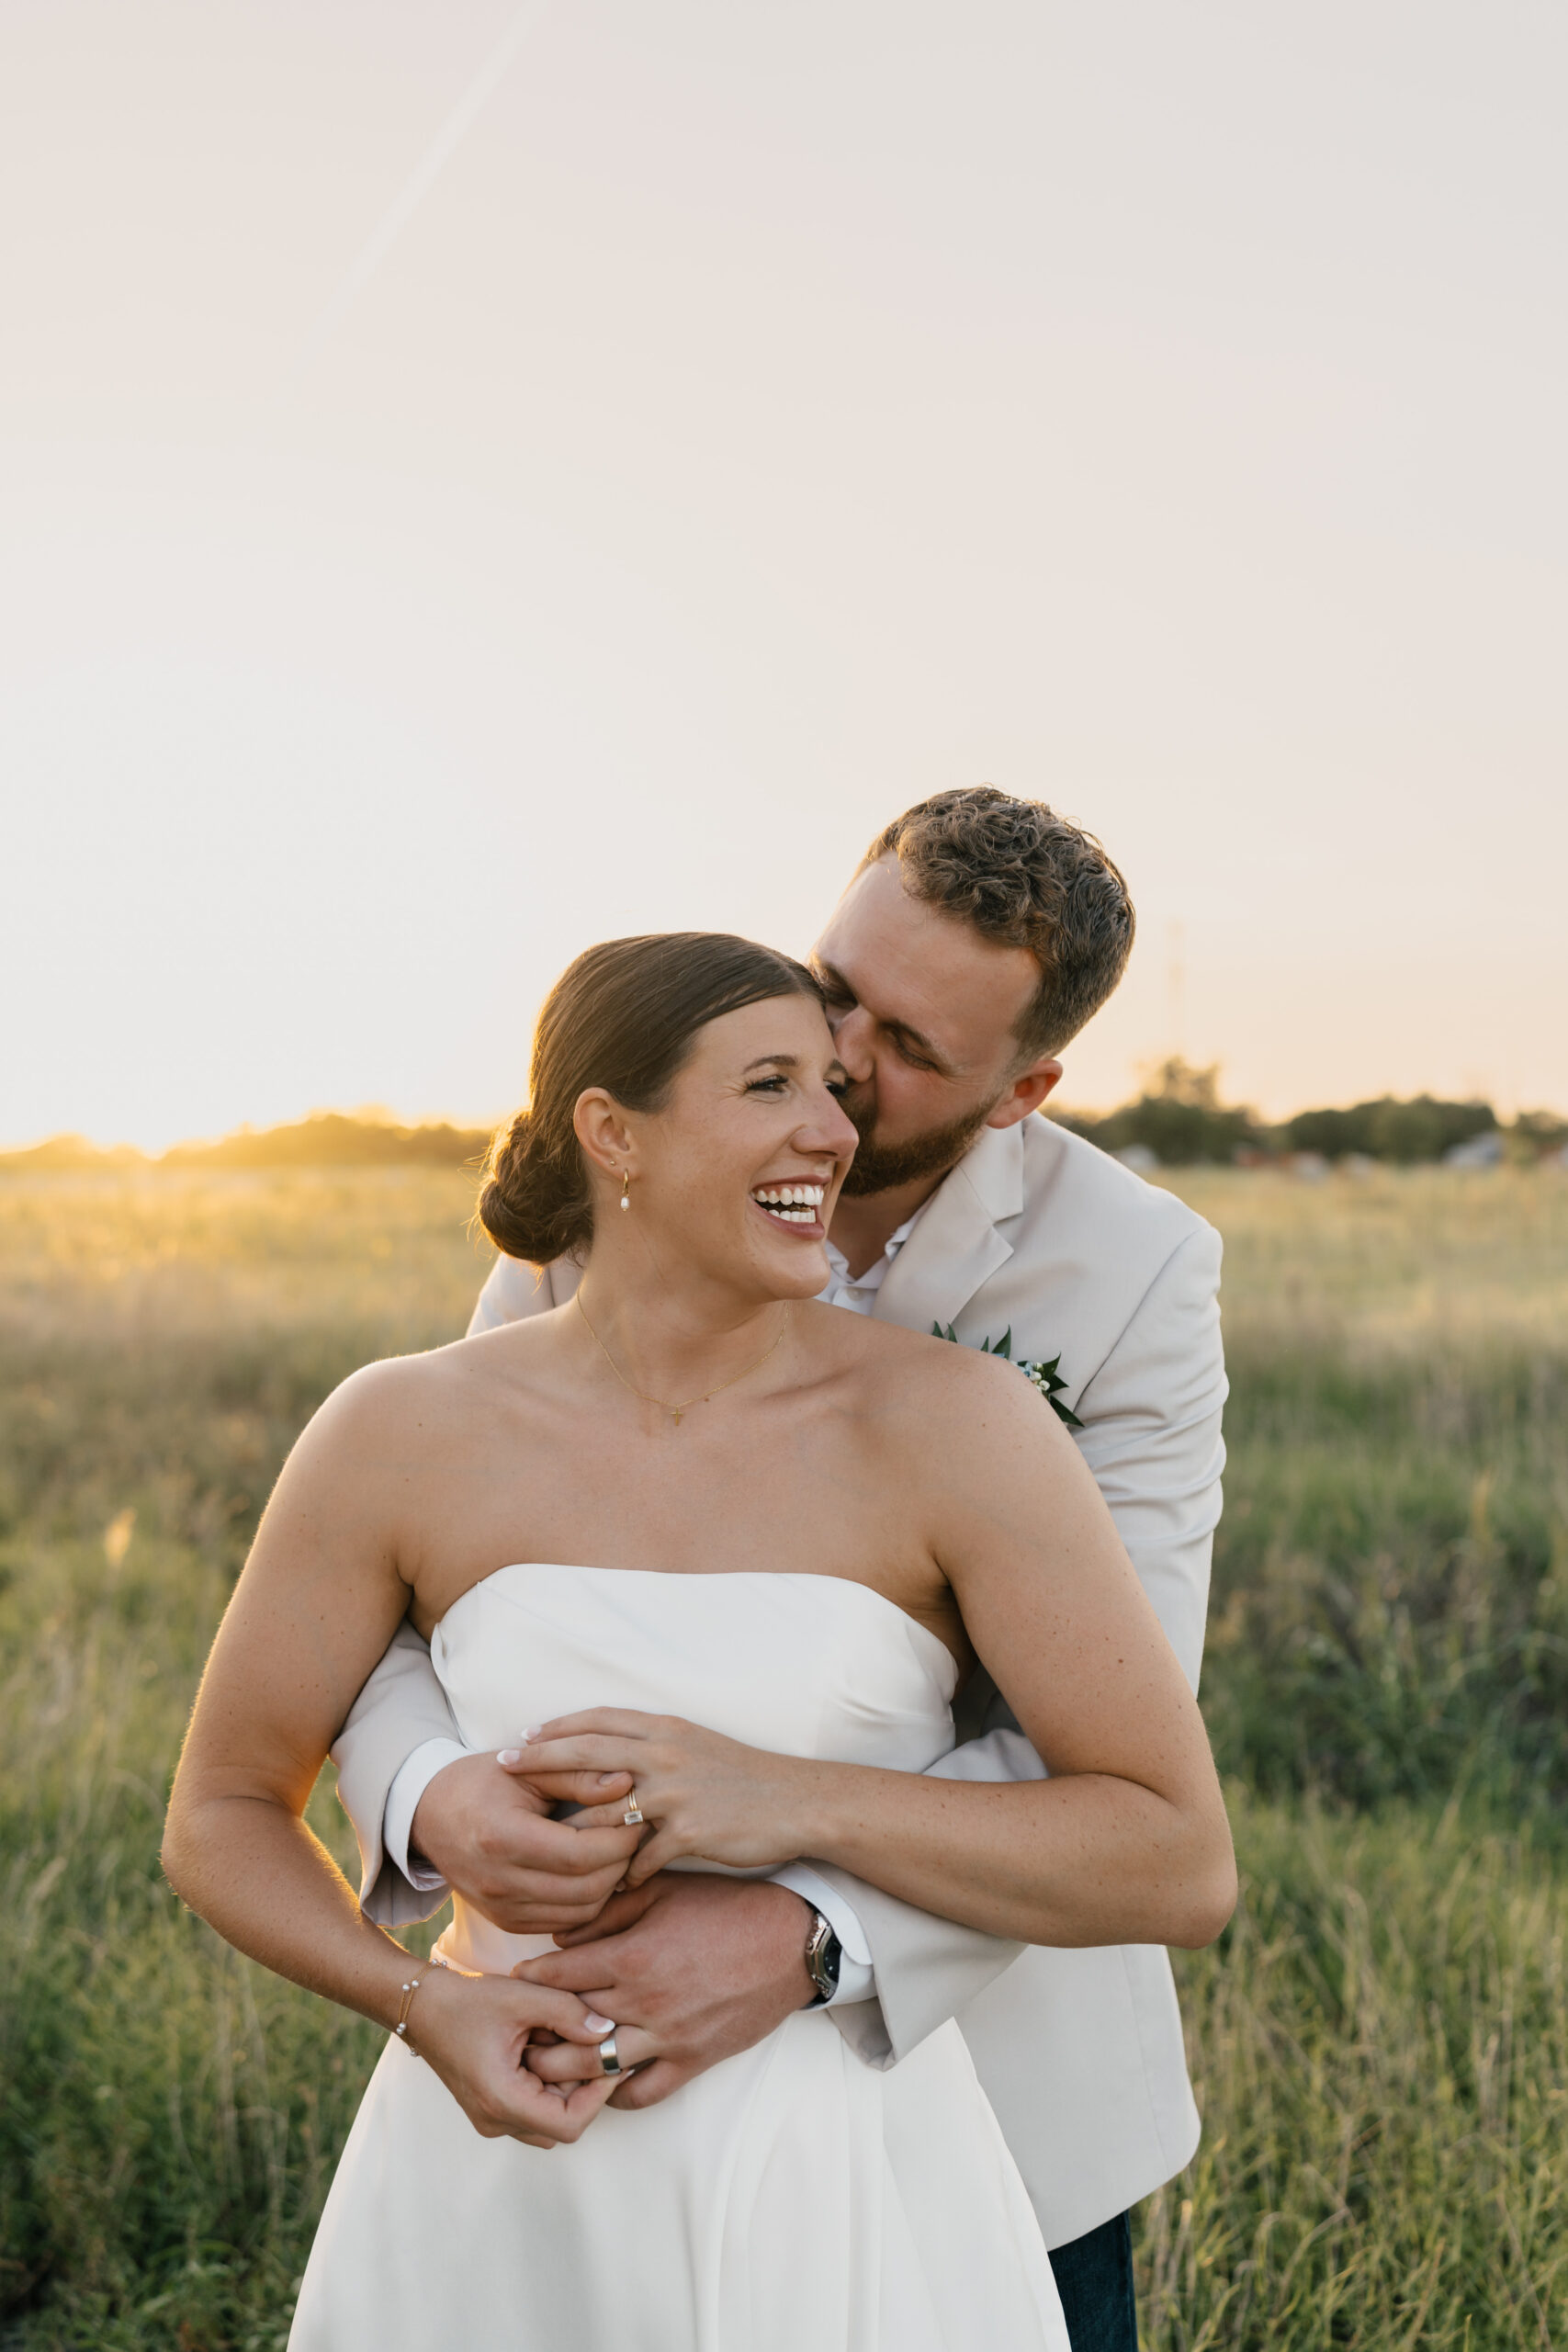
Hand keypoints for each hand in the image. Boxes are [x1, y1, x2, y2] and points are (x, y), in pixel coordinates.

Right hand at [407, 1961, 621, 2147]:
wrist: (422, 2005)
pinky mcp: (490, 2108)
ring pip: (548, 2120)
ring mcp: (490, 2118)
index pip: (569, 2124)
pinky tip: (546, 2049)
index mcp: (501, 2101)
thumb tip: (607, 2031)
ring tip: (565, 2044)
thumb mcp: (523, 1997)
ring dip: (566, 2089)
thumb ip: (569, 2013)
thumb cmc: (466, 2000)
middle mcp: (495, 2120)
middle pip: (562, 2125)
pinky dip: (548, 2087)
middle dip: (584, 2088)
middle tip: (590, 2046)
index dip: (599, 2095)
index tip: (613, 2059)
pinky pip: (532, 2111)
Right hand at [409, 1751, 642, 1933]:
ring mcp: (501, 1908)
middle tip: (635, 1833)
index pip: (581, 1854)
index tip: (637, 1815)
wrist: (429, 1815)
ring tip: (617, 1850)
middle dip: (622, 1861)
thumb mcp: (527, 1768)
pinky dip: (588, 1901)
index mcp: (503, 1837)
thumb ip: (578, 1775)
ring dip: (610, 1884)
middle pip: (586, 1888)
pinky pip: (564, 1923)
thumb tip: (627, 1781)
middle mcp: (499, 1881)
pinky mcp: (506, 1921)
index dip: (619, 1838)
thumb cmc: (481, 1782)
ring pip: (581, 1912)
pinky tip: (594, 1871)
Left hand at [506, 1710, 819, 1889]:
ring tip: (542, 1848)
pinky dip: (624, 1873)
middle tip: (502, 1766)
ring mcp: (676, 1792)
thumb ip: (656, 1747)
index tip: (523, 1735)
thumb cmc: (746, 1777)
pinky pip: (641, 1856)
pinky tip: (612, 1887)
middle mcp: (665, 1754)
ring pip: (605, 1809)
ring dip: (572, 1830)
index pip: (598, 1720)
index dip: (557, 1727)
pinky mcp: (690, 1830)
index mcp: (666, 1730)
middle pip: (587, 1752)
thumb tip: (614, 1755)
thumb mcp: (698, 1746)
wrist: (797, 1801)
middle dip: (540, 1758)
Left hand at [513, 1874, 816, 2108]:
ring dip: (565, 2069)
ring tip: (544, 2064)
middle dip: (537, 2030)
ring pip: (597, 2068)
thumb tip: (561, 1935)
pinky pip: (644, 2093)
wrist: (789, 1941)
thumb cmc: (726, 1906)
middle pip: (569, 2029)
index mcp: (633, 1958)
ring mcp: (669, 2038)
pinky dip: (616, 2095)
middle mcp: (644, 2004)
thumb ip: (608, 1911)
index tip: (514, 1980)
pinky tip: (600, 2085)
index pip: (560, 1977)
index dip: (531, 1979)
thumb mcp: (663, 1892)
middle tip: (518, 2029)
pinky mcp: (693, 2060)